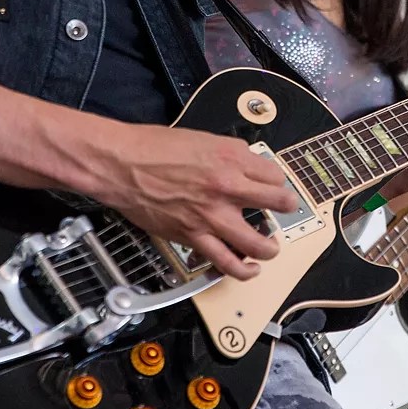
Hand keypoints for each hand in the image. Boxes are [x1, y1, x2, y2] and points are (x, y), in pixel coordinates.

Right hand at [91, 124, 299, 280]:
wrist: (122, 165)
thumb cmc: (153, 148)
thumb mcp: (203, 139)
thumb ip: (230, 153)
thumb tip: (247, 163)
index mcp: (231, 159)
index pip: (275, 175)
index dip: (277, 182)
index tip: (274, 186)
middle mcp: (227, 187)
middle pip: (279, 203)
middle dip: (285, 208)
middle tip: (283, 211)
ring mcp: (212, 215)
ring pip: (258, 243)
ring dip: (270, 247)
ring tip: (270, 247)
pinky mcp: (193, 236)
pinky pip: (226, 261)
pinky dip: (242, 269)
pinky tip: (249, 269)